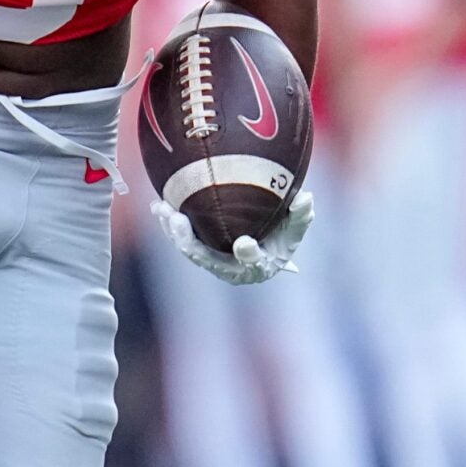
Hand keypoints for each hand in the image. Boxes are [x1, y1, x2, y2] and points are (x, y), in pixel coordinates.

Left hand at [150, 190, 313, 285]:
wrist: (263, 243)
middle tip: (177, 220)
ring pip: (188, 248)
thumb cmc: (281, 237)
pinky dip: (170, 223)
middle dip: (188, 241)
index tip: (245, 244)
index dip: (249, 255)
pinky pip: (182, 238)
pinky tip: (159, 205)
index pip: (254, 262)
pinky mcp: (200, 250)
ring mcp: (213, 260)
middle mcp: (231, 269)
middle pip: (206, 258)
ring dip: (172, 229)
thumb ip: (300, 216)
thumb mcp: (294, 229)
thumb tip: (306, 197)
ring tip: (160, 208)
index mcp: (258, 267)